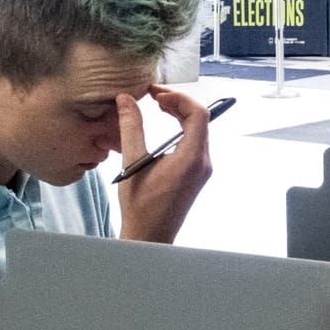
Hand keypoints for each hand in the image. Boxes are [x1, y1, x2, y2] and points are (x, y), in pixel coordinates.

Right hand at [116, 86, 210, 244]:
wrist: (150, 236)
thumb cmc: (141, 206)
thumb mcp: (133, 162)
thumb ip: (131, 127)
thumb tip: (126, 99)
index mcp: (191, 159)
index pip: (198, 114)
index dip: (178, 97)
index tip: (156, 93)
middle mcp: (203, 163)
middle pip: (200, 119)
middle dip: (177, 102)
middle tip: (154, 95)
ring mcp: (202, 169)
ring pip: (199, 129)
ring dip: (180, 114)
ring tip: (157, 105)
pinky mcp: (196, 174)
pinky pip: (195, 141)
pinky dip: (181, 127)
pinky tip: (164, 124)